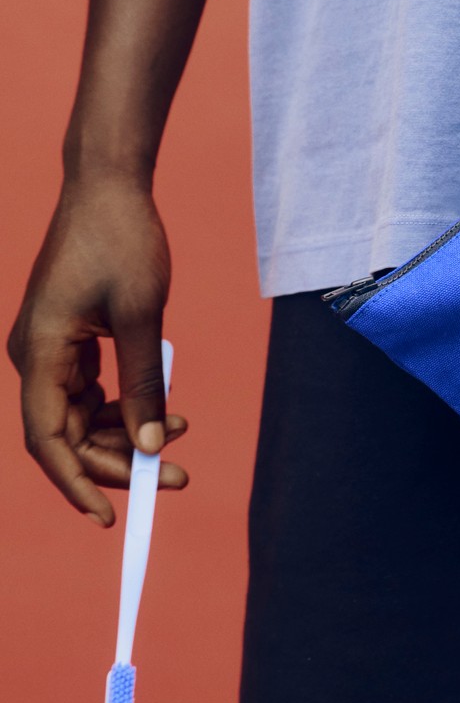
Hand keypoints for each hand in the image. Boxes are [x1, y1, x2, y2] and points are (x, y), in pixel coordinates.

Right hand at [7, 175, 187, 526]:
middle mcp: (34, 355)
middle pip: (66, 435)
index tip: (112, 518)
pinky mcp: (67, 337)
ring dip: (124, 434)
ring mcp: (49, 347)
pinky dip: (122, 405)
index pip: (48, 440)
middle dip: (118, 462)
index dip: (78, 484)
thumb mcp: (142, 316)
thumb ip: (145, 385)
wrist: (109, 184)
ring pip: (79, 416)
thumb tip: (153, 447)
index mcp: (39, 352)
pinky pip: (88, 390)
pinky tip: (163, 407)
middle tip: (178, 477)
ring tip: (182, 437)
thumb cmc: (123, 240)